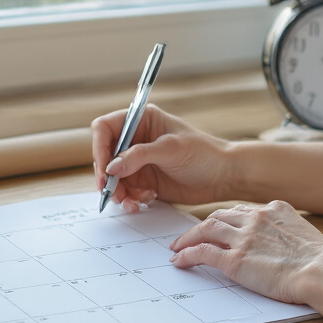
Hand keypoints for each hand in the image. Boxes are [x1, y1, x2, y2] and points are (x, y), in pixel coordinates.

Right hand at [91, 104, 236, 210]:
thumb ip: (139, 156)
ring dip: (118, 191)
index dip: (99, 147)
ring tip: (131, 202)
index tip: (104, 169)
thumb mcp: (171, 149)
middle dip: (106, 176)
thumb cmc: (204, 153)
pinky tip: (145, 200)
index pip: (105, 128)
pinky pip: (125, 191)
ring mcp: (138, 161)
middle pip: (104, 155)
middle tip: (112, 192)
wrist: (224, 177)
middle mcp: (136, 140)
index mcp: (141, 120)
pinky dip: (129, 199)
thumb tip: (111, 167)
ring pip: (112, 177)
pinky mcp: (143, 180)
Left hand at [168, 200, 322, 304]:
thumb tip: (282, 245)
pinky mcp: (235, 260)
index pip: (240, 211)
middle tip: (189, 235)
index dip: (224, 219)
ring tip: (177, 246)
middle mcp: (256, 218)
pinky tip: (179, 260)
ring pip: (205, 229)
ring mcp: (243, 238)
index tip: (217, 226)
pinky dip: (187, 255)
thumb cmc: (321, 261)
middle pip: (218, 216)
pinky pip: (202, 252)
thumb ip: (286, 232)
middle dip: (201, 225)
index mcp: (274, 209)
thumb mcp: (304, 234)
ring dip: (188, 238)